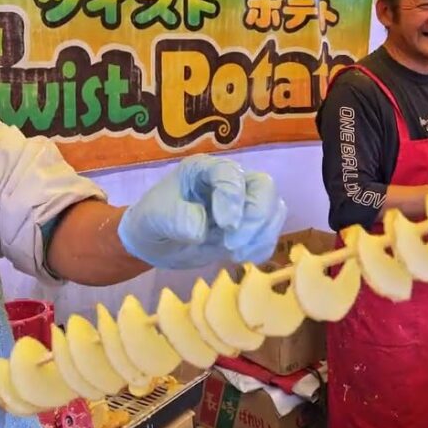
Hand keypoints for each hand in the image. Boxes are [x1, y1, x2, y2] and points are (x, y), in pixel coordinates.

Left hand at [118, 155, 286, 268]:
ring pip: (274, 209)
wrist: (156, 244)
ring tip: (231, 254)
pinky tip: (237, 258)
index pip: (230, 174)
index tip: (225, 226)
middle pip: (264, 187)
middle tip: (232, 244)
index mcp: (205, 169)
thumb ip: (176, 218)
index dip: (233, 199)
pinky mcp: (250, 226)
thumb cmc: (153, 221)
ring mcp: (244, 203)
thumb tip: (201, 229)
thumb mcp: (154, 217)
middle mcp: (229, 180)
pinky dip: (260, 248)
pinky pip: (270, 233)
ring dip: (260, 235)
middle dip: (256, 217)